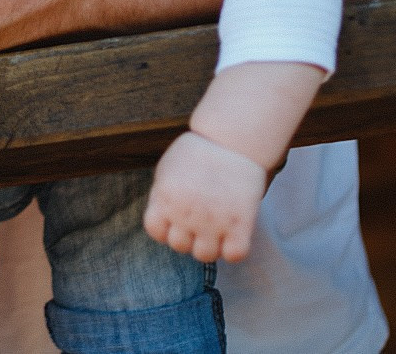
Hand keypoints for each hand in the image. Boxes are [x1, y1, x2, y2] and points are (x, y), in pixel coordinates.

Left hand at [144, 131, 268, 262]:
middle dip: (188, 235)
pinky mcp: (240, 223)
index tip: (177, 219)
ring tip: (218, 229)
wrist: (232, 138)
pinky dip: (234, 250)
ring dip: (210, 245)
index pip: (156, 232)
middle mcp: (185, 213)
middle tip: (201, 221)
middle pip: (180, 246)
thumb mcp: (168, 168)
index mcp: (165, 198)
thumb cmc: (200, 150)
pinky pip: (234, 255)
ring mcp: (213, 221)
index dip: (166, 228)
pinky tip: (235, 234)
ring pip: (205, 256)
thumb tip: (163, 218)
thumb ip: (162, 195)